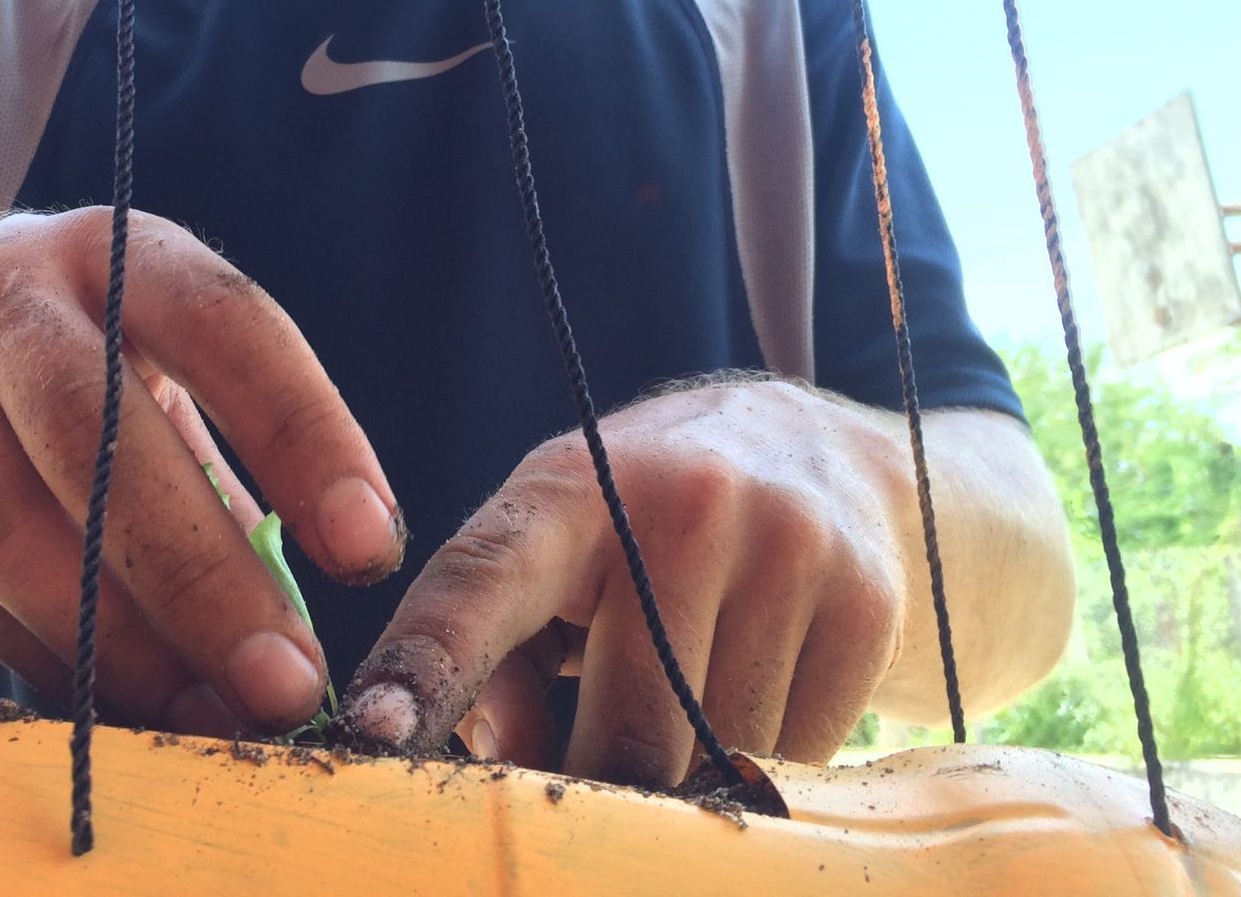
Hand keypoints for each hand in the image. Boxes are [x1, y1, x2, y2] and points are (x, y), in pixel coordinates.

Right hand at [0, 207, 404, 735]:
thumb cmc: (38, 356)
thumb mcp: (128, 355)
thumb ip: (215, 462)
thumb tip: (301, 623)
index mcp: (114, 249)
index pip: (227, 323)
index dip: (304, 432)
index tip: (369, 546)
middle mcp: (5, 293)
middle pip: (104, 437)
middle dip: (204, 572)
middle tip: (288, 684)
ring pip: (15, 522)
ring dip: (118, 640)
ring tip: (205, 721)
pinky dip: (43, 654)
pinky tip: (111, 710)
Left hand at [339, 379, 911, 785]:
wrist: (823, 455)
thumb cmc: (644, 527)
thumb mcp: (555, 556)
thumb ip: (498, 658)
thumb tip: (498, 763)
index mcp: (565, 489)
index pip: (480, 580)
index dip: (426, 664)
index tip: (374, 734)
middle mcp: (677, 501)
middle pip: (627, 732)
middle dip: (606, 785)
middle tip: (602, 772)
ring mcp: (783, 543)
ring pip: (720, 758)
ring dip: (696, 772)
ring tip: (692, 695)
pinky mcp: (866, 599)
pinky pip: (801, 756)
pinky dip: (772, 761)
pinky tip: (762, 686)